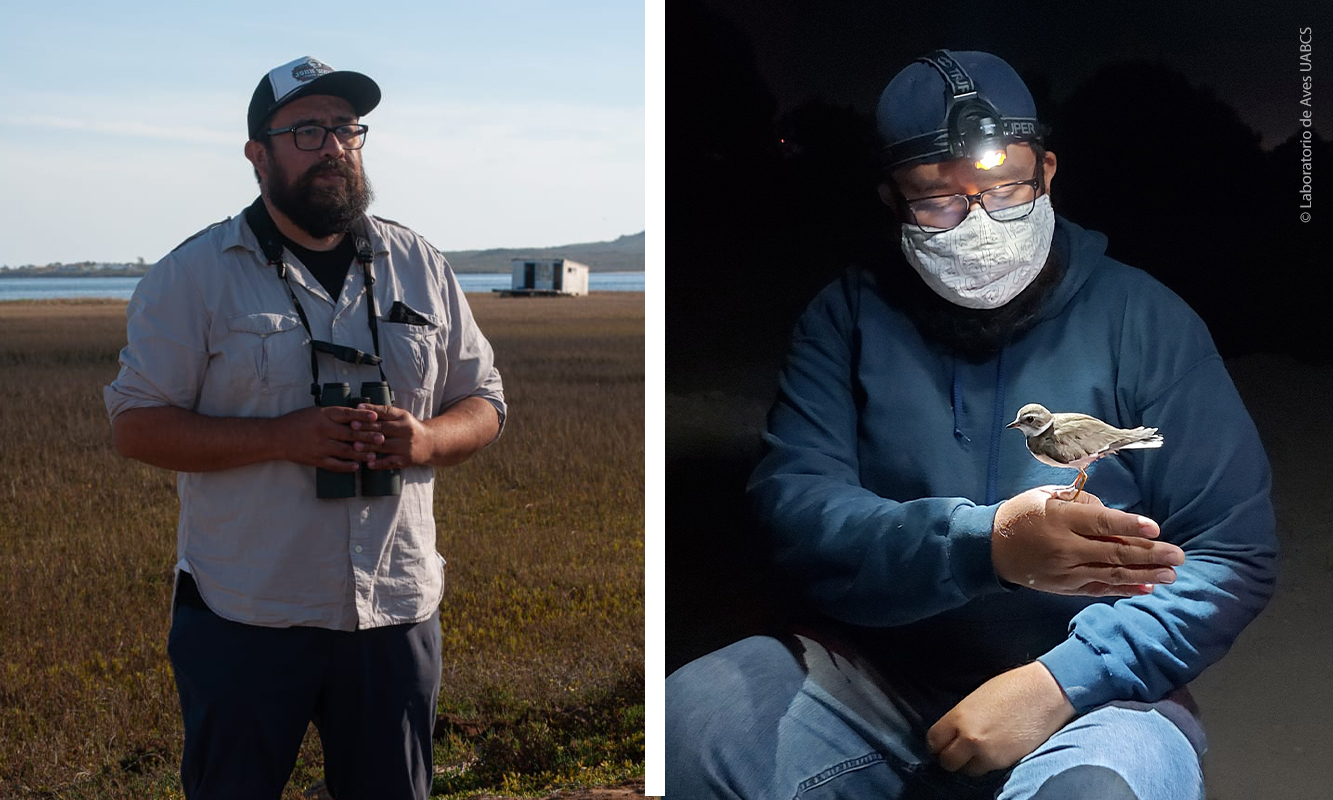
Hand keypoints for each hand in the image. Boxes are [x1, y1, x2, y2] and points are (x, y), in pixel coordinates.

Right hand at [276, 405, 380, 470]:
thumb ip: (334, 415)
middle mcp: (323, 430)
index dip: (362, 416)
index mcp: (323, 415)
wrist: (276, 437)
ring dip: (361, 453)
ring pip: (345, 451)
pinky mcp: (316, 459)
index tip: (376, 417)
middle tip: (381, 438)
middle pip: (350, 434)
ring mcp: (320, 446)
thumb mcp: (316, 412)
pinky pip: (334, 464)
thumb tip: (356, 415)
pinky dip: (346, 466)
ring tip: (374, 455)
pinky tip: (357, 466)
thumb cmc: (297, 422)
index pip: (346, 414)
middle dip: (367, 437)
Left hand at [353, 403, 433, 468]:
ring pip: (384, 446)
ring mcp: (406, 446)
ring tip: (355, 446)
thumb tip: (359, 407)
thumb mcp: (400, 416)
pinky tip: (368, 463)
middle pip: (384, 429)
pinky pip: (390, 462)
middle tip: (352, 428)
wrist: (430, 443)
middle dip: (367, 428)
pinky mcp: (406, 460)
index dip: (371, 412)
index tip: (357, 411)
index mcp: (403, 417)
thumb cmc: (409, 428)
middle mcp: (406, 430)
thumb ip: (382, 413)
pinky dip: (379, 463)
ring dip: (369, 446)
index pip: (386, 412)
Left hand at [927, 662, 1074, 775]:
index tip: (941, 744)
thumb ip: (961, 717)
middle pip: (947, 761)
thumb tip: (953, 732)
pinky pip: (987, 771)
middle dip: (949, 757)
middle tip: (956, 752)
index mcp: (958, 716)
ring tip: (976, 752)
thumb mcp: (976, 698)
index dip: (936, 744)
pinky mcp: (1005, 762)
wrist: (1046, 692)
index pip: (933, 740)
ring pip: (967, 770)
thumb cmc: (1013, 687)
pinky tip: (992, 753)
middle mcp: (969, 737)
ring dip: (968, 764)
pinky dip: (986, 765)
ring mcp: (988, 753)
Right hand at [992, 486, 1184, 596]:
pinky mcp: (1066, 587)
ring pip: (1111, 573)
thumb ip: (1078, 502)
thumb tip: (1111, 515)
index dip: (1130, 525)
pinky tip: (1145, 588)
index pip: (1101, 522)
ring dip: (1144, 574)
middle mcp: (1065, 547)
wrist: (991, 548)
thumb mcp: (1044, 496)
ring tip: (1170, 574)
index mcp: (1059, 519)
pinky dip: (1123, 589)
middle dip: (1149, 554)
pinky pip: (1099, 589)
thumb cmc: (1021, 515)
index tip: (1156, 528)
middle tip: (1177, 555)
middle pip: (1113, 551)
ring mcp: (1066, 571)